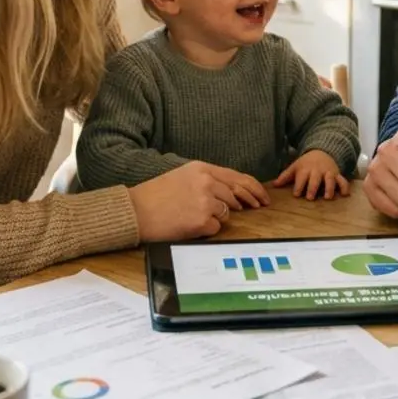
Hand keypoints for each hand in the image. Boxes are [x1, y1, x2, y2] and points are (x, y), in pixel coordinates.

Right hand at [128, 161, 252, 241]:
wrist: (135, 211)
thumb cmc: (154, 195)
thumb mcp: (181, 176)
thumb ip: (206, 180)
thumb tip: (230, 192)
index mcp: (201, 169)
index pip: (236, 177)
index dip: (253, 187)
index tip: (262, 196)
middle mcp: (206, 182)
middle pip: (236, 194)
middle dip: (246, 203)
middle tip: (256, 207)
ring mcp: (205, 201)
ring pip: (227, 213)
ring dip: (217, 217)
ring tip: (194, 216)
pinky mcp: (202, 221)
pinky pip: (215, 228)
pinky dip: (206, 230)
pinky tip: (189, 225)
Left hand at [272, 150, 350, 199]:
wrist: (322, 151)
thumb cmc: (306, 163)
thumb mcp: (295, 167)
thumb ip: (285, 176)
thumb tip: (274, 185)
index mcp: (305, 169)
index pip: (302, 178)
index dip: (299, 186)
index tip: (297, 194)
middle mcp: (317, 171)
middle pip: (315, 179)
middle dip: (313, 187)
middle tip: (310, 197)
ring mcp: (328, 173)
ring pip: (330, 180)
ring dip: (329, 188)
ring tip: (327, 197)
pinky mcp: (337, 175)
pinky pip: (343, 180)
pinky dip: (345, 187)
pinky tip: (345, 194)